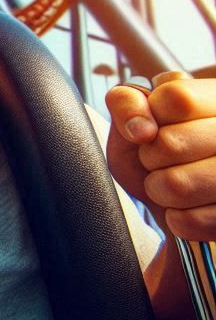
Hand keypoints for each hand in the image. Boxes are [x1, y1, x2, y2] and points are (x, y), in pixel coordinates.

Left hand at [106, 72, 215, 240]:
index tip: (154, 128)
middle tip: (161, 161)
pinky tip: (185, 208)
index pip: (178, 98)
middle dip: (150, 158)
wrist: (177, 198)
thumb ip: (127, 103)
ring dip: (159, 189)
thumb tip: (141, 128)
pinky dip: (177, 219)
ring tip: (169, 183)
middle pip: (171, 143)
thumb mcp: (132, 120)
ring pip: (179, 184)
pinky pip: (193, 221)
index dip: (152, 117)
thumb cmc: (155, 153)